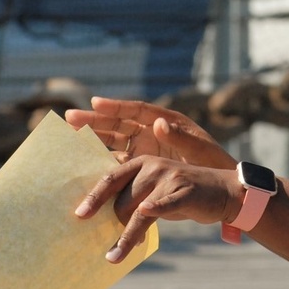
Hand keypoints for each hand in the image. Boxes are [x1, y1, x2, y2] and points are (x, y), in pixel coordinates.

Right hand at [66, 97, 235, 169]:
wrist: (218, 186)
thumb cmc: (213, 163)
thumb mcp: (201, 150)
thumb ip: (181, 138)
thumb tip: (158, 123)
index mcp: (166, 120)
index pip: (137, 111)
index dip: (115, 106)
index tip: (95, 102)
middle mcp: (151, 131)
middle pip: (119, 123)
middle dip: (95, 120)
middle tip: (69, 117)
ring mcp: (144, 148)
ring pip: (113, 141)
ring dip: (93, 138)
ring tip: (70, 135)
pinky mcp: (141, 165)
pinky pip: (118, 162)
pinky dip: (102, 162)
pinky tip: (84, 164)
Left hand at [75, 156, 241, 262]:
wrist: (222, 190)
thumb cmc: (182, 193)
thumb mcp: (155, 189)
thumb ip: (133, 197)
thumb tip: (104, 219)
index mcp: (141, 162)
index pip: (111, 178)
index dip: (94, 196)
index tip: (78, 215)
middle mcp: (152, 166)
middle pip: (122, 200)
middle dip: (114, 226)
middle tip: (107, 249)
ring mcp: (169, 178)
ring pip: (138, 210)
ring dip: (126, 237)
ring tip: (113, 256)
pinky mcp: (185, 192)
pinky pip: (164, 205)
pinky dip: (155, 210)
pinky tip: (146, 216)